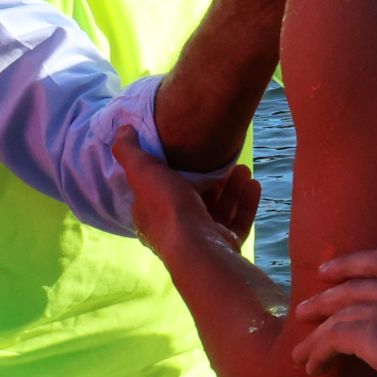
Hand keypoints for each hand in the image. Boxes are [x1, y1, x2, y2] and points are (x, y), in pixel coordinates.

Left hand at [113, 129, 258, 252]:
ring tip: (243, 168)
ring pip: (219, 209)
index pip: (161, 190)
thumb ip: (129, 151)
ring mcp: (202, 239)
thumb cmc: (166, 207)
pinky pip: (237, 220)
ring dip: (231, 187)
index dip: (175, 169)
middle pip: (194, 197)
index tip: (190, 150)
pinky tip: (254, 184)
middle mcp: (176, 229)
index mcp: (152, 215)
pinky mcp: (224, 244)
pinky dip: (245, 202)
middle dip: (210, 177)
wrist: (197, 247)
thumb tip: (122, 130)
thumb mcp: (142, 171)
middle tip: (225, 158)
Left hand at [290, 248, 376, 376]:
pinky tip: (311, 367)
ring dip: (314, 332)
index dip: (352, 263)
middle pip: (349, 284)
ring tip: (301, 351)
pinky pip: (330, 339)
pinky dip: (316, 352)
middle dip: (324, 297)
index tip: (332, 270)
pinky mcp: (370, 334)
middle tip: (306, 309)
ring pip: (335, 312)